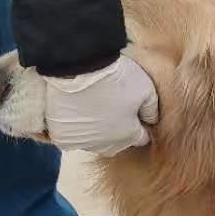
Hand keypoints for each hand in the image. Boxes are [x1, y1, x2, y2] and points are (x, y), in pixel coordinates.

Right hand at [40, 56, 158, 156]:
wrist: (80, 69)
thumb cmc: (116, 79)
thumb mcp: (146, 90)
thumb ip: (151, 109)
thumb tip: (152, 120)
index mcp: (128, 136)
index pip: (139, 138)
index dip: (139, 124)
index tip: (134, 110)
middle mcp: (106, 145)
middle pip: (115, 143)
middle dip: (117, 130)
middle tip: (111, 107)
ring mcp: (82, 143)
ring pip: (92, 141)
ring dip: (94, 129)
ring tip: (92, 106)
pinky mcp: (62, 137)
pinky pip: (70, 137)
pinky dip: (73, 127)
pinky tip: (75, 110)